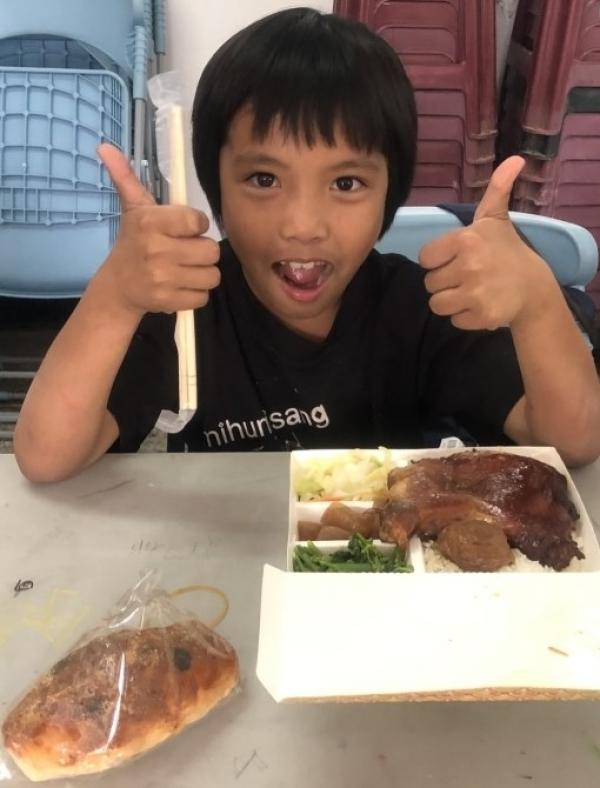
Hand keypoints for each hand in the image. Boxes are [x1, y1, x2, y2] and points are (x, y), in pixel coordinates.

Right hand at [95, 143, 220, 315]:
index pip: (198, 221)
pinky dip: (196, 293)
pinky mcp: (168, 301)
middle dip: (202, 252)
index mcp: (151, 222)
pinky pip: (203, 296)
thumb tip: (105, 146)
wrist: (118, 287)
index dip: (196, 226)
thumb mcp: (132, 209)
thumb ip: (126, 178)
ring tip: (183, 269)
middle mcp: (156, 249)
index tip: (183, 230)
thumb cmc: (133, 243)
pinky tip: (180, 286)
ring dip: (202, 274)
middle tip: (185, 252)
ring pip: (211, 275)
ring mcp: (162, 277)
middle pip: (211, 251)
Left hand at [419, 157, 553, 330]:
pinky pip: (453, 320)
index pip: (425, 259)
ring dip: (451, 301)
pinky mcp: (481, 316)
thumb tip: (514, 159)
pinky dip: (464, 316)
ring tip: (470, 291)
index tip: (456, 259)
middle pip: (430, 284)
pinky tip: (480, 304)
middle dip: (445, 282)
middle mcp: (468, 266)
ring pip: (437, 304)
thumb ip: (496, 190)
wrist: (533, 287)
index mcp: (465, 240)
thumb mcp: (496, 219)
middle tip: (467, 277)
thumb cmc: (507, 250)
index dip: (438, 261)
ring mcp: (475, 293)